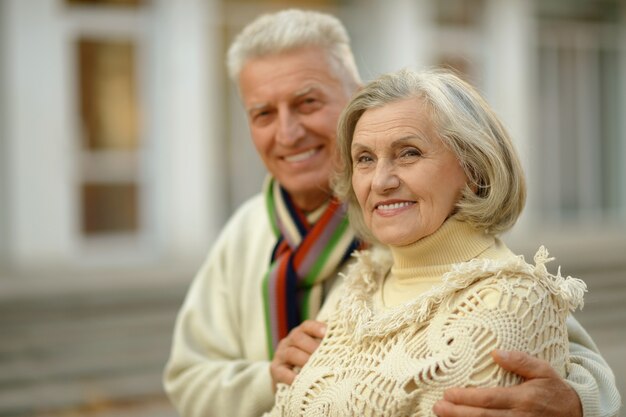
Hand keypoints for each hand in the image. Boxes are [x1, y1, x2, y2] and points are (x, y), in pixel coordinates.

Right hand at [269, 320, 325, 390]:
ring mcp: (280, 355)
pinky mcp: (275, 370)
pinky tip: (302, 381)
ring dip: (304, 360)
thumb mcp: (314, 353)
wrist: (286, 381)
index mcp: (300, 334)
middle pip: (298, 337)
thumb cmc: (307, 365)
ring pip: (291, 352)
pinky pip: (282, 372)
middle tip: (326, 356)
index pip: (307, 326)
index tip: (327, 333)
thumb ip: (325, 348)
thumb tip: (346, 347)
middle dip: (312, 346)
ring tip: (317, 369)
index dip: (317, 328)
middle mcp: (289, 341)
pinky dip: (293, 377)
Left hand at [433, 350, 582, 416]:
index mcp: (523, 398)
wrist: (576, 414)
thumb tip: (496, 352)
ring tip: (443, 415)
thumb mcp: (543, 370)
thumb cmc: (555, 390)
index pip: (489, 399)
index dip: (467, 398)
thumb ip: (521, 361)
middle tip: (438, 407)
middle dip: (458, 413)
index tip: (448, 393)